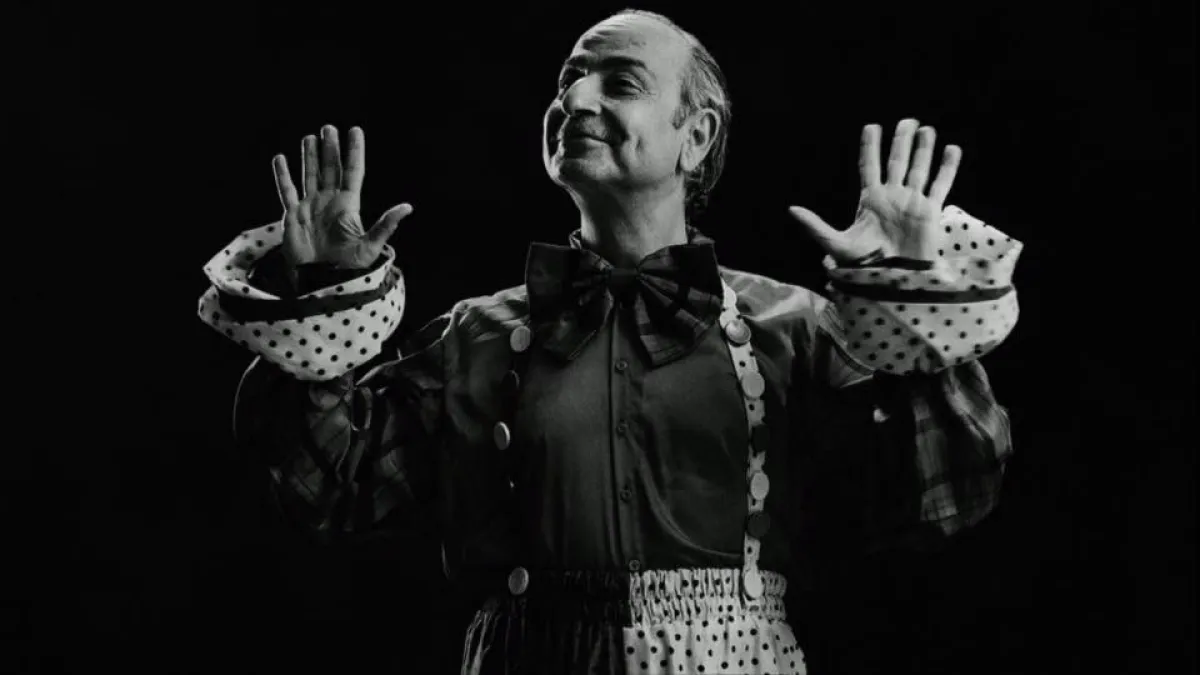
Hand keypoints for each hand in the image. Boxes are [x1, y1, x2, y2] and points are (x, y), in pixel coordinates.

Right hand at [272, 125, 412, 268]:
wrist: (323, 280)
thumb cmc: (349, 267)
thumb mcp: (371, 245)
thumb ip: (386, 224)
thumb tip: (407, 207)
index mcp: (349, 205)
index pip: (353, 171)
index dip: (354, 151)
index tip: (355, 130)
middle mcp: (330, 202)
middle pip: (330, 169)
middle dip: (330, 148)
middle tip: (329, 128)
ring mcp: (311, 206)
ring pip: (310, 175)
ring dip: (309, 156)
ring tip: (309, 137)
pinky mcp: (293, 215)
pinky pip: (286, 191)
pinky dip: (282, 175)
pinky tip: (280, 158)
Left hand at [789, 118, 961, 264]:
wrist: (890, 279)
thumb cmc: (863, 264)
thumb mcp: (835, 243)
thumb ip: (815, 225)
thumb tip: (791, 210)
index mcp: (870, 200)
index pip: (870, 166)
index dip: (870, 147)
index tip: (872, 126)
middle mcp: (893, 196)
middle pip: (897, 161)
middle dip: (901, 141)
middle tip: (907, 120)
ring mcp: (912, 202)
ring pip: (919, 168)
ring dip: (923, 149)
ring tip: (926, 129)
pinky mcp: (930, 211)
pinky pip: (940, 184)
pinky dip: (947, 167)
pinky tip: (952, 149)